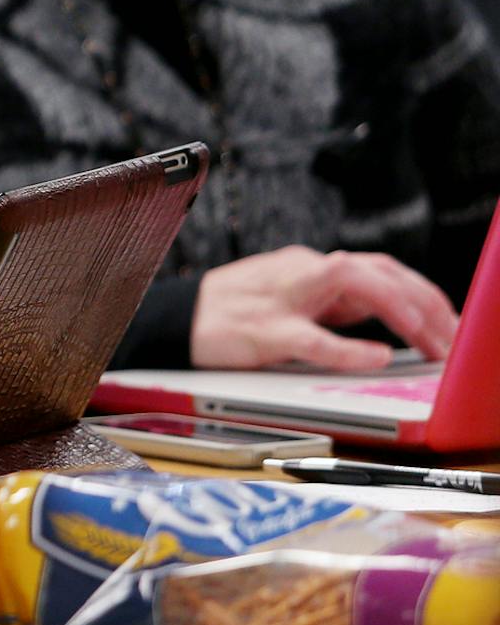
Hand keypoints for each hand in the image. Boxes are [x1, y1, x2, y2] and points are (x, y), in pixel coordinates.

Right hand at [191, 245, 459, 370]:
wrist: (172, 319)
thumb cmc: (231, 313)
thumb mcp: (291, 301)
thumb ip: (335, 304)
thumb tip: (390, 313)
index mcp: (308, 267)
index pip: (379, 268)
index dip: (423, 293)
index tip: (452, 325)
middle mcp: (300, 273)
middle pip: (376, 269)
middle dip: (425, 300)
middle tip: (452, 337)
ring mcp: (281, 299)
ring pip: (352, 283)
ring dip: (400, 308)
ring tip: (429, 337)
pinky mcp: (263, 331)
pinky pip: (313, 337)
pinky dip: (350, 347)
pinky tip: (378, 356)